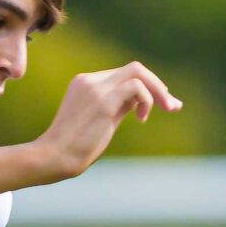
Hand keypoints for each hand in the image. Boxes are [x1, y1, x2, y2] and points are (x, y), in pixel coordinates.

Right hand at [31, 64, 180, 179]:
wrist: (53, 157)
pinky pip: (136, 88)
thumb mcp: (101, 121)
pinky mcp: (102, 101)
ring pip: (138, 72)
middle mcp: (90, 80)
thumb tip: (142, 101)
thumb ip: (119, 106)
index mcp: (86, 82)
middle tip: (173, 107)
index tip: (163, 104)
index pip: (125, 75)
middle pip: (135, 69)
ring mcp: (96, 88)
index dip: (148, 87)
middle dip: (158, 86)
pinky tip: (141, 118)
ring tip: (165, 110)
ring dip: (158, 92)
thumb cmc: (74, 146)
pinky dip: (147, 100)